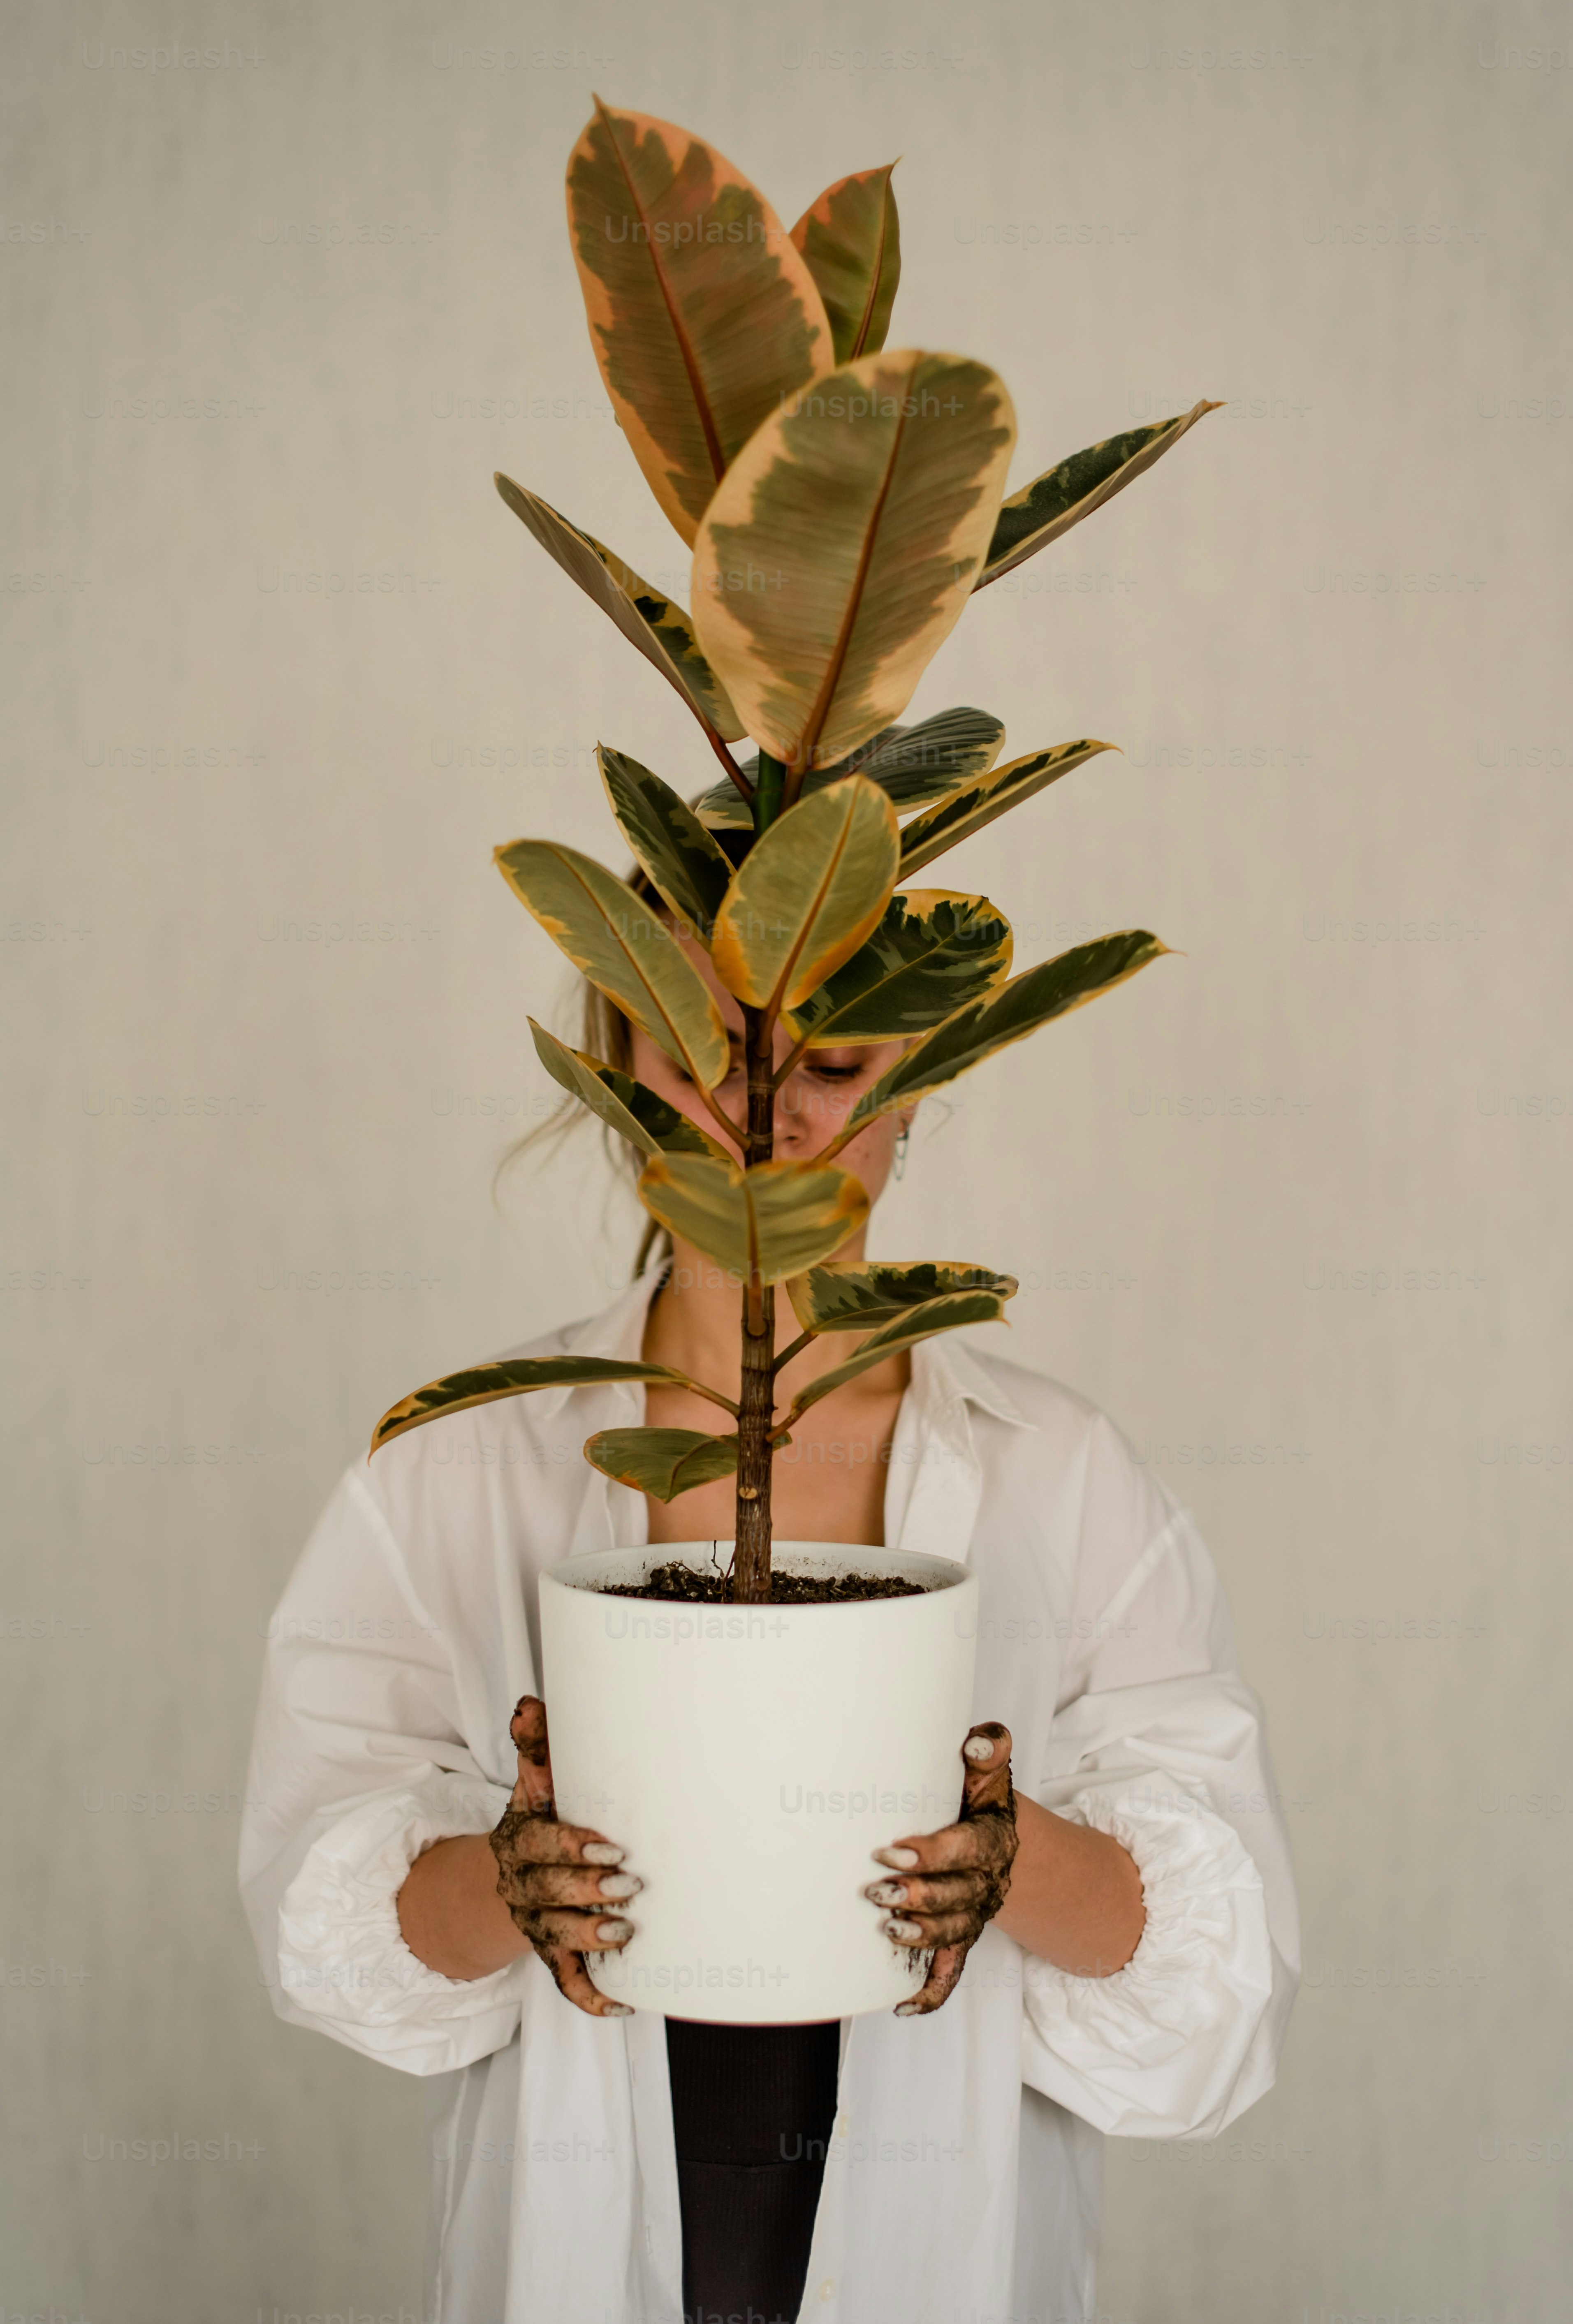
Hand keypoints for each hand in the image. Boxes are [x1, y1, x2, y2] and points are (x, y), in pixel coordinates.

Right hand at [488, 1695, 639, 2017]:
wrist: (513, 1873)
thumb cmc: (541, 1820)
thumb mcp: (536, 1783)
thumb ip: (536, 1747)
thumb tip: (528, 1705)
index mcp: (517, 1841)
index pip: (536, 1846)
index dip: (569, 1848)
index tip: (609, 1847)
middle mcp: (521, 1887)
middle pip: (546, 1894)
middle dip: (585, 1892)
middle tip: (628, 1886)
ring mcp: (536, 1924)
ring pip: (556, 1938)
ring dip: (589, 1937)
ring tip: (624, 1931)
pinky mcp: (552, 1954)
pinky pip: (566, 1982)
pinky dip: (591, 1996)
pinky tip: (622, 2003)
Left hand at [865, 1721, 1017, 2015]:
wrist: (1000, 1841)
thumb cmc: (980, 1802)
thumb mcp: (987, 1774)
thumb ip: (987, 1751)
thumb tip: (981, 1739)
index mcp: (991, 1842)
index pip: (963, 1851)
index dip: (930, 1855)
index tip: (891, 1850)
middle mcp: (985, 1884)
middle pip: (956, 1898)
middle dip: (918, 1897)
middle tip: (876, 1889)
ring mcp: (973, 1916)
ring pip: (952, 1935)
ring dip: (920, 1936)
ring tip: (887, 1928)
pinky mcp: (961, 1939)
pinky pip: (951, 1973)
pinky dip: (931, 1994)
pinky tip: (902, 2006)